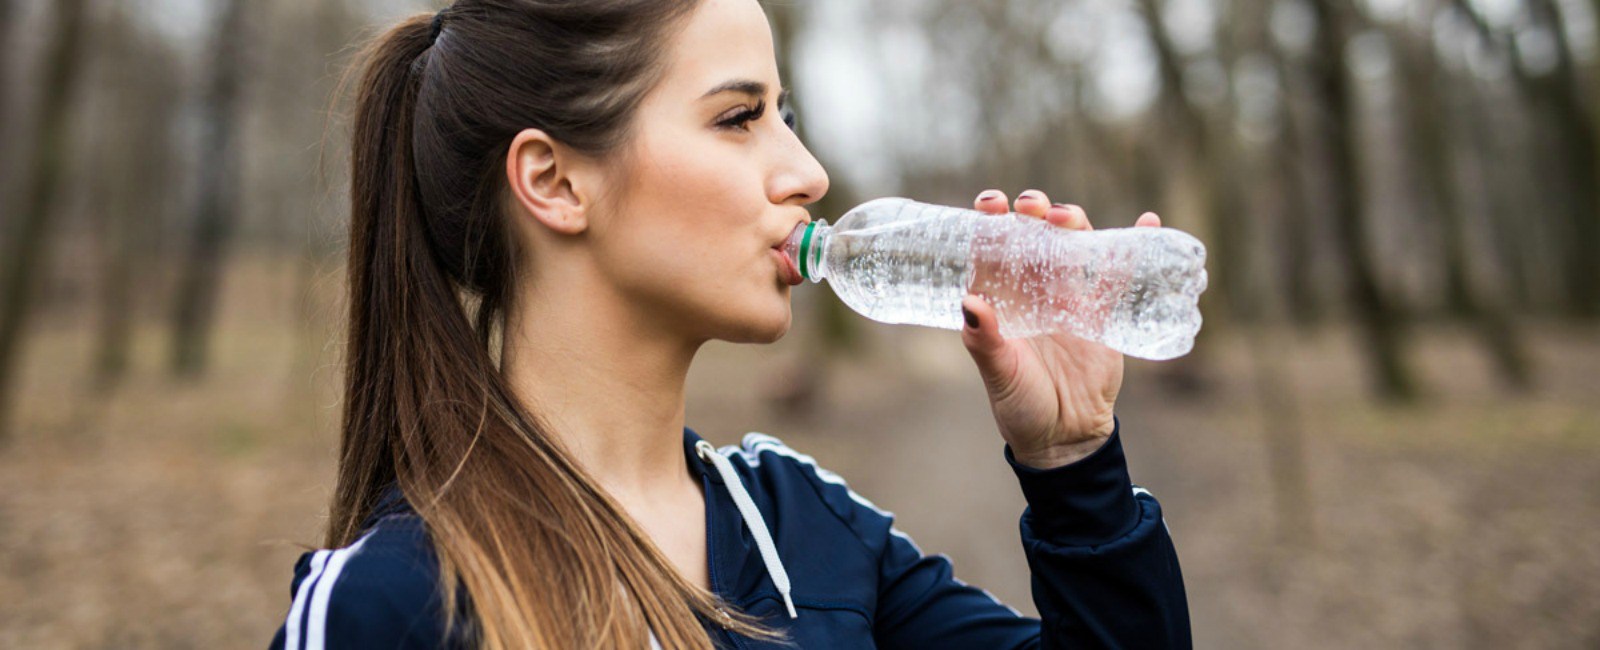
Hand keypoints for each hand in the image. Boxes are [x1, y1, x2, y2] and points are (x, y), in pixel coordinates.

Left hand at [960, 189, 1162, 468]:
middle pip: (1033, 238)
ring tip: (1065, 215)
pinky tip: (1148, 220)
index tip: (990, 203)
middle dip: (1032, 213)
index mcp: (1001, 300)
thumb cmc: (1020, 405)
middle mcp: (1033, 291)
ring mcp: (1069, 298)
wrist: (1064, 437)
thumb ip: (985, 342)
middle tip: (1031, 206)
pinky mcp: (1102, 313)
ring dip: (1071, 222)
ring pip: (1072, 246)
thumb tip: (971, 303)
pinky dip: (1132, 246)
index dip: (990, 222)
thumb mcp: (999, 374)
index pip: (992, 250)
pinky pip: (1118, 274)